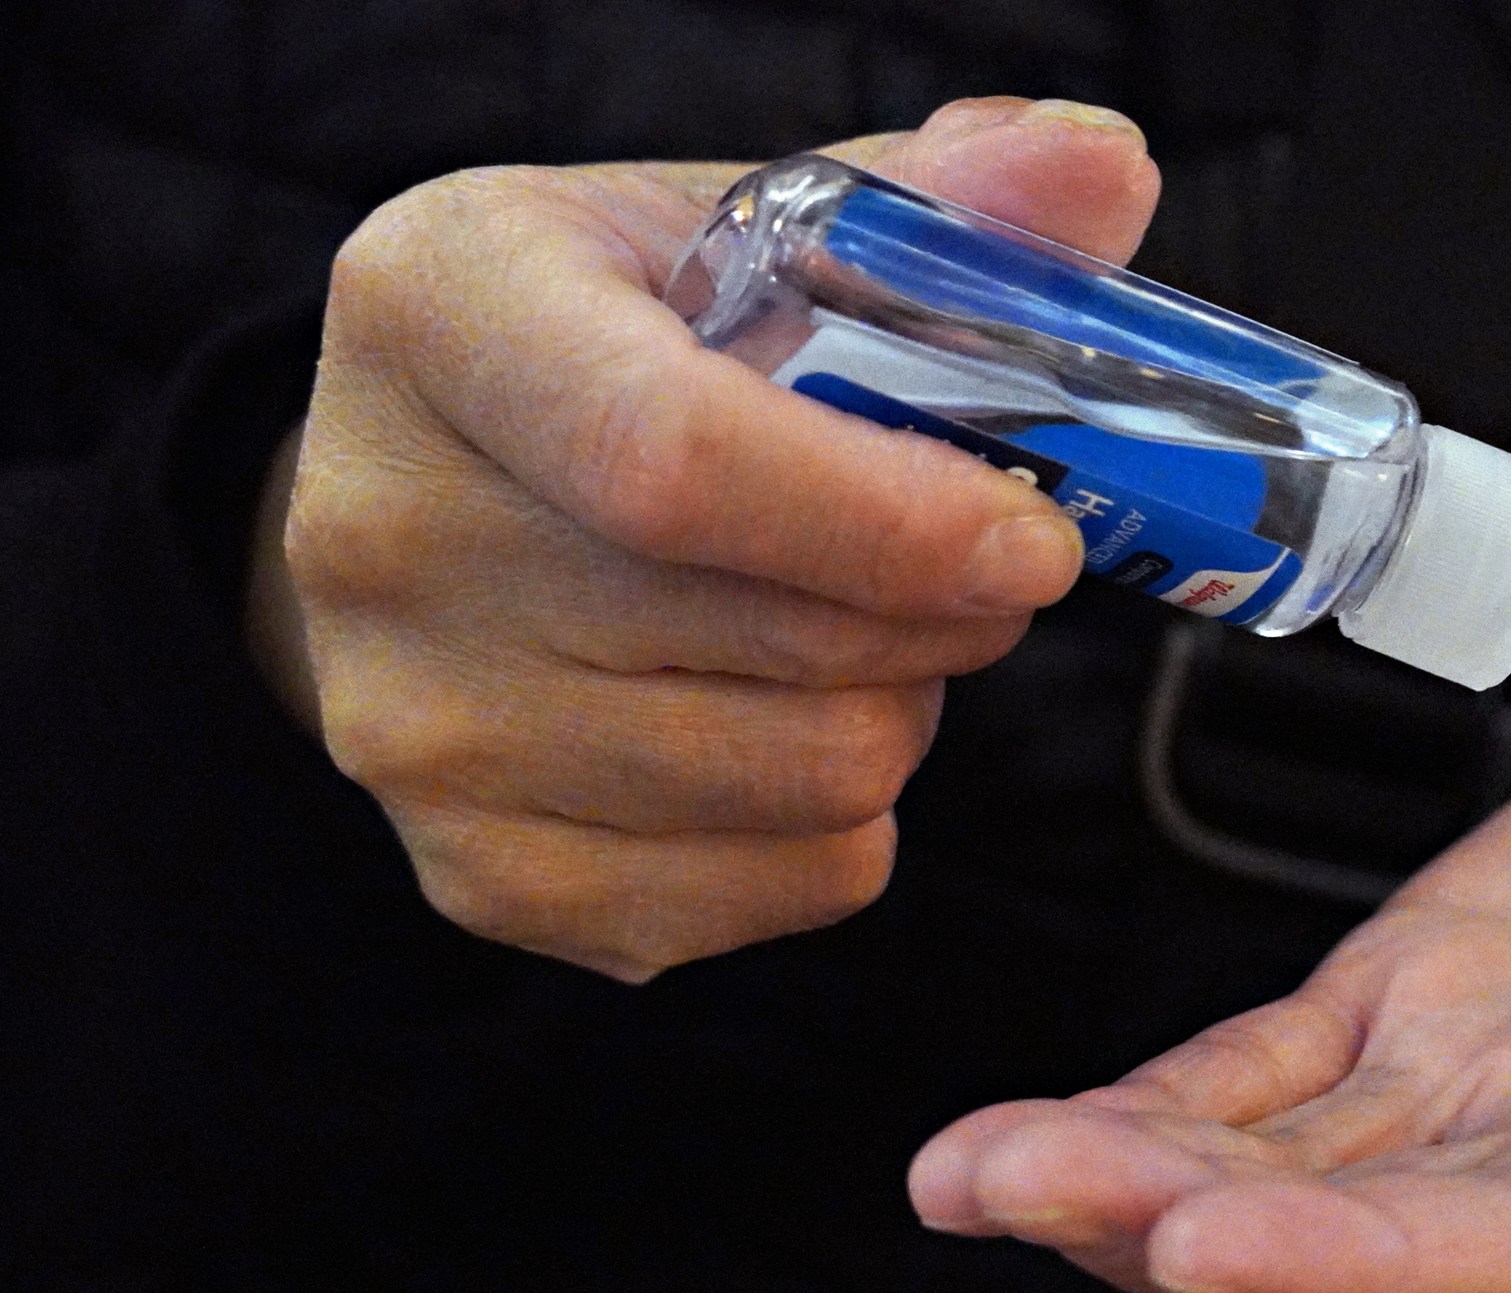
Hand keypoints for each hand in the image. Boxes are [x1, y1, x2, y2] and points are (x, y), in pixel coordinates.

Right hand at [249, 99, 1160, 978]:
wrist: (436, 501)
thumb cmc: (624, 348)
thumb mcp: (746, 229)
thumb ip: (934, 208)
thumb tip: (1105, 168)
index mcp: (441, 316)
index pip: (676, 458)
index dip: (896, 520)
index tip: (1038, 541)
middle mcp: (387, 537)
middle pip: (784, 641)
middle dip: (948, 610)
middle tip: (969, 558)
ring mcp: (419, 734)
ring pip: (816, 779)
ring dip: (903, 706)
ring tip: (857, 627)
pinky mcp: (486, 876)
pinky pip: (792, 887)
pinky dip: (852, 819)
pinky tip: (793, 719)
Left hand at [908, 573, 1510, 1292]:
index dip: (1404, 1257)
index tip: (1226, 1243)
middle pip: (1402, 1233)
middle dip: (1209, 1231)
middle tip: (1024, 1196)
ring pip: (1315, 1163)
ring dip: (1141, 1177)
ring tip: (973, 1172)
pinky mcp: (1459, 982)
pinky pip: (1291, 1070)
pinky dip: (1165, 1100)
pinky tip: (1034, 1125)